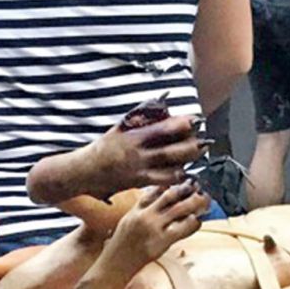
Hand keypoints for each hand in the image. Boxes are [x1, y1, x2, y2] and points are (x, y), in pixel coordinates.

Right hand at [87, 116, 203, 195]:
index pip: (162, 130)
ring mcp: (140, 171)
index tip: (195, 120)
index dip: (181, 125)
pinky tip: (186, 171)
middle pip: (171, 152)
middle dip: (191, 146)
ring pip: (170, 169)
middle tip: (204, 141)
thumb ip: (139, 117)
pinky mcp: (140, 183)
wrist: (85, 172)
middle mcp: (138, 155)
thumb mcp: (119, 128)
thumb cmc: (103, 147)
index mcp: (133, 138)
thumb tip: (160, 106)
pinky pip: (163, 181)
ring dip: (187, 162)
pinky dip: (176, 175)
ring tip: (199, 155)